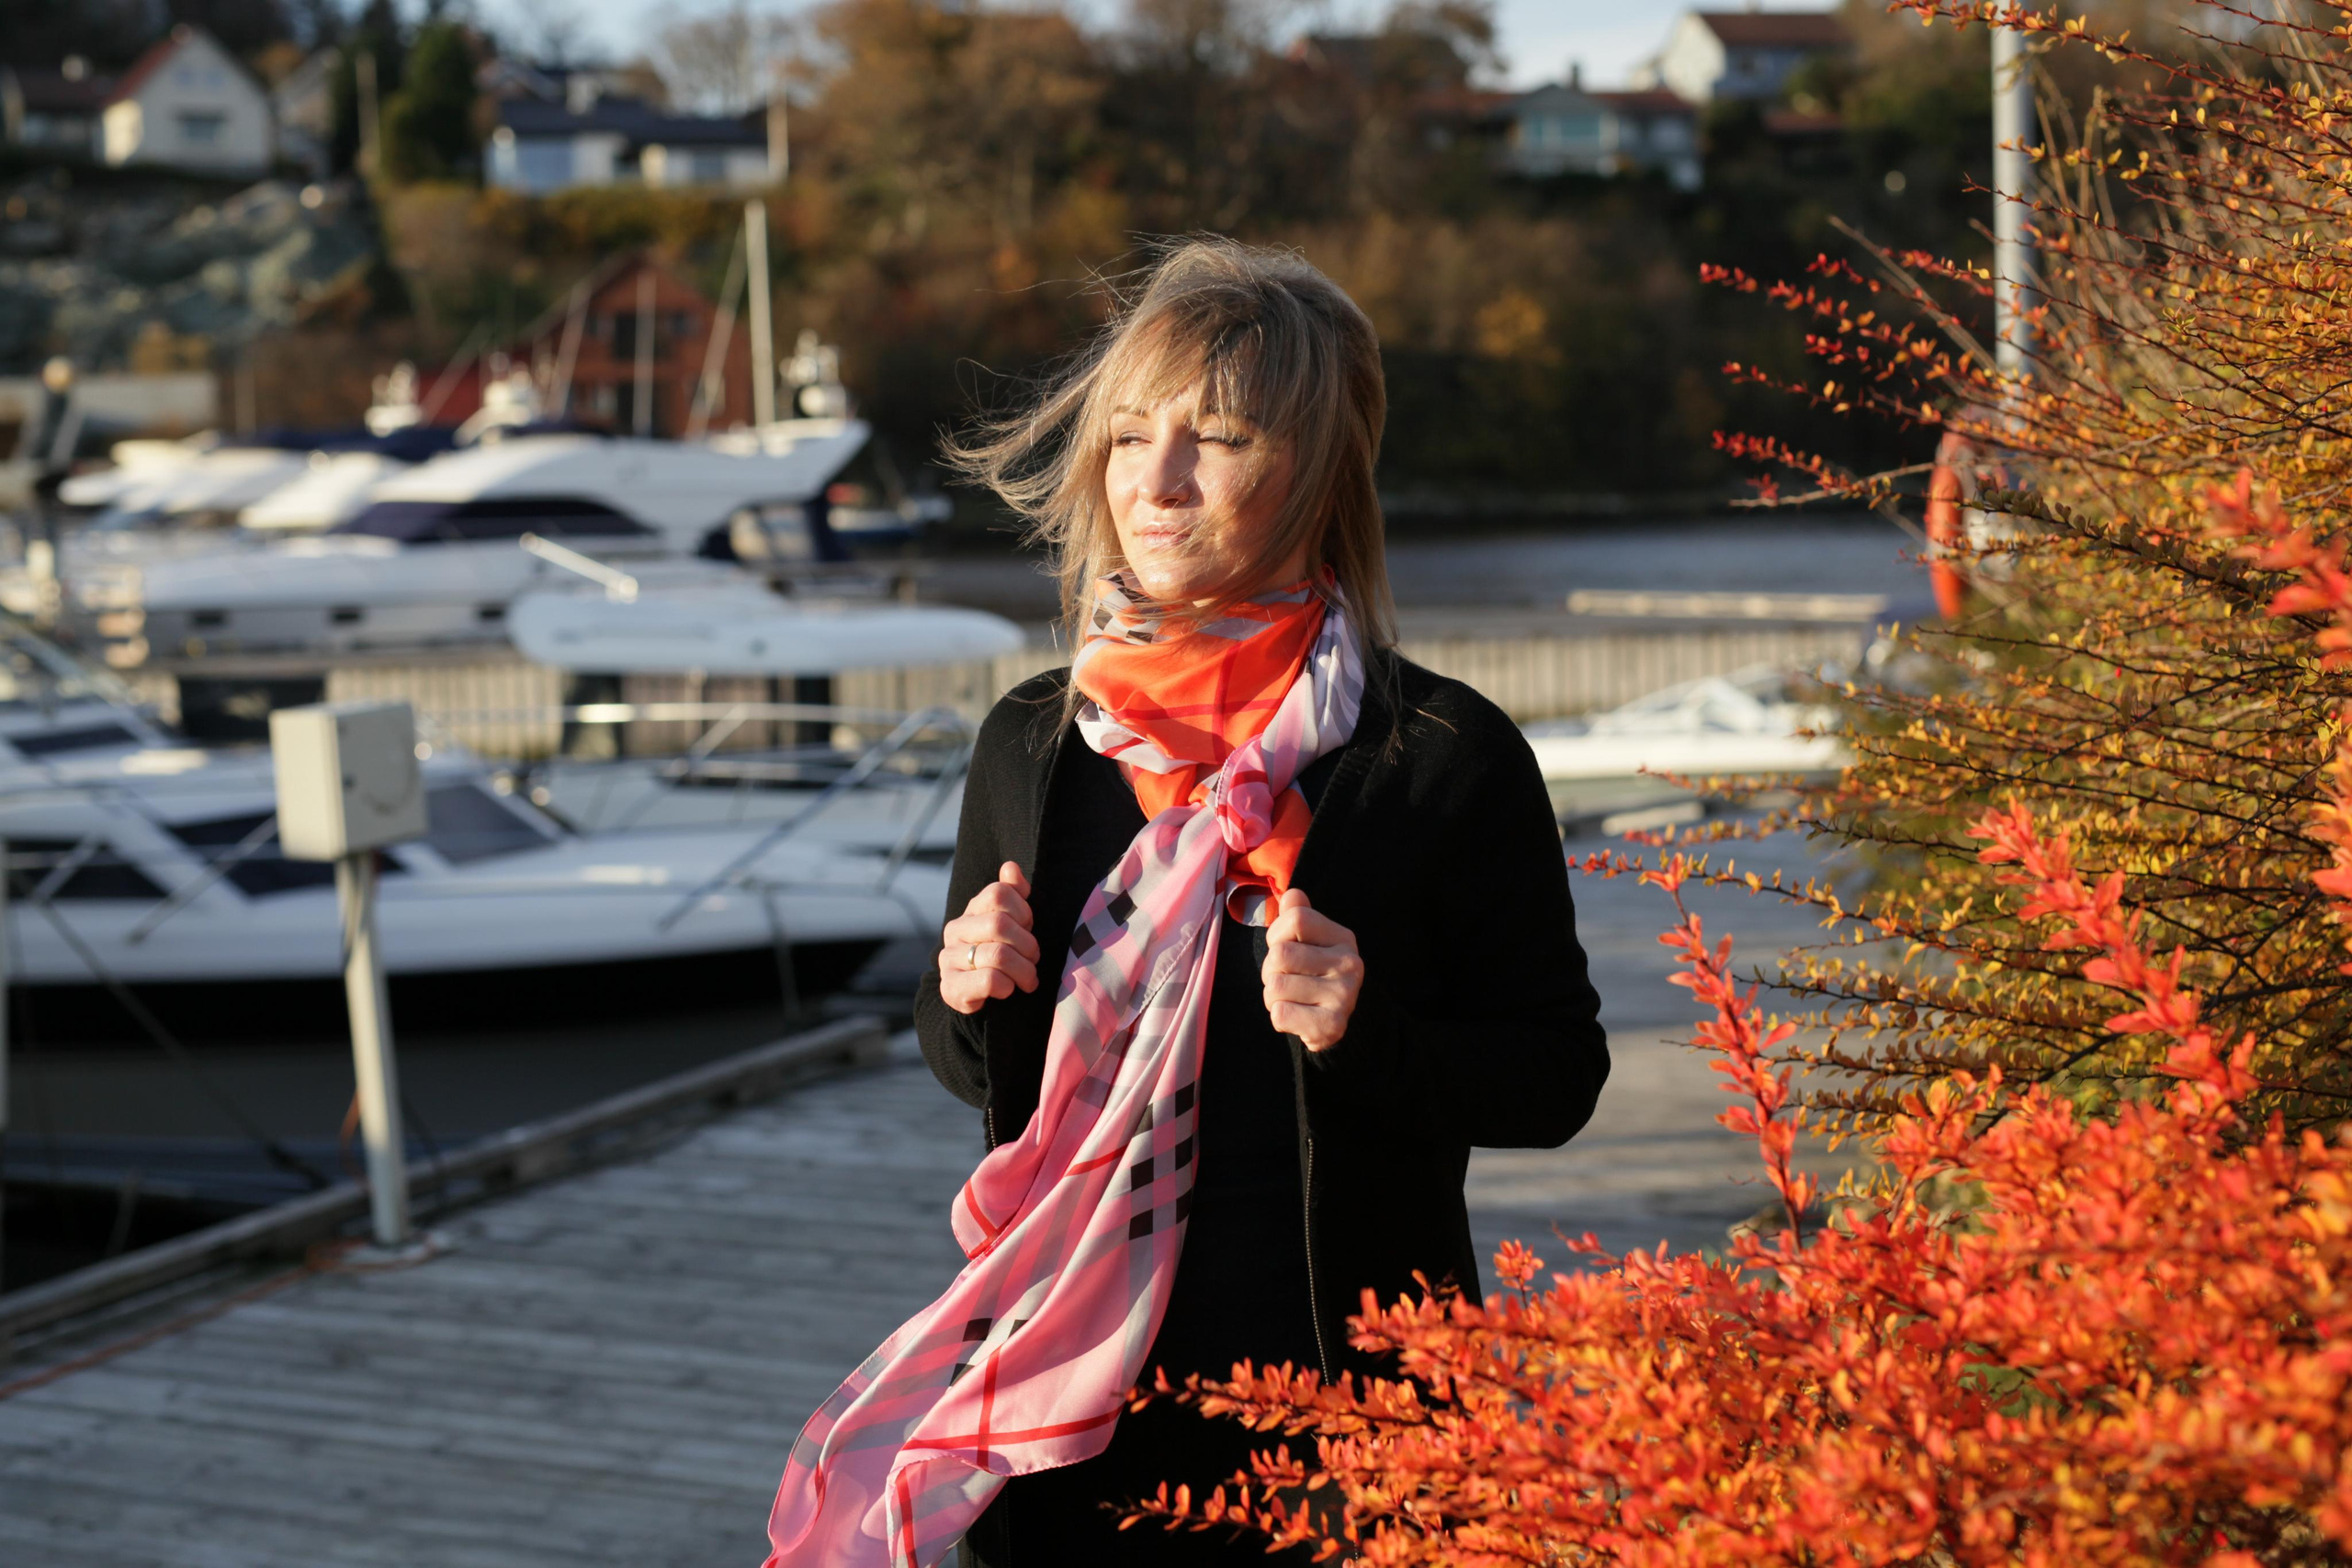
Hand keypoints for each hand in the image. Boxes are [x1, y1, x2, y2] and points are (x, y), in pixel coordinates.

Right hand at [939, 862, 1039, 1013]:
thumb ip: (1013, 893)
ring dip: (1023, 970)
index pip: (999, 893)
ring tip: (1028, 979)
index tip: (1028, 928)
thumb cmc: (1001, 954)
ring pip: (998, 955)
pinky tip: (1008, 989)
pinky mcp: (950, 987)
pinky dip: (1007, 987)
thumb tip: (1010, 867)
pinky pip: (988, 980)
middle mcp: (955, 931)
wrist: (977, 996)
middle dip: (1027, 945)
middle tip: (1033, 959)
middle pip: (999, 924)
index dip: (1023, 911)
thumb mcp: (1012, 923)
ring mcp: (949, 959)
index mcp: (971, 911)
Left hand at [1262, 888, 1361, 1051]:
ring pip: (1275, 986)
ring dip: (1272, 996)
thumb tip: (1292, 894)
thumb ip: (1297, 915)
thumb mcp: (1307, 942)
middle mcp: (1350, 964)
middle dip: (1270, 970)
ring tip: (1292, 999)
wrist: (1330, 1025)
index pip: (1296, 918)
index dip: (1277, 933)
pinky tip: (1297, 1017)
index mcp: (1343, 938)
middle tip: (1286, 979)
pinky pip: (1280, 1014)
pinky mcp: (1332, 1026)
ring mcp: (1344, 996)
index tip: (1284, 947)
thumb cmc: (1311, 976)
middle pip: (1280, 954)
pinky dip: (1279, 1019)